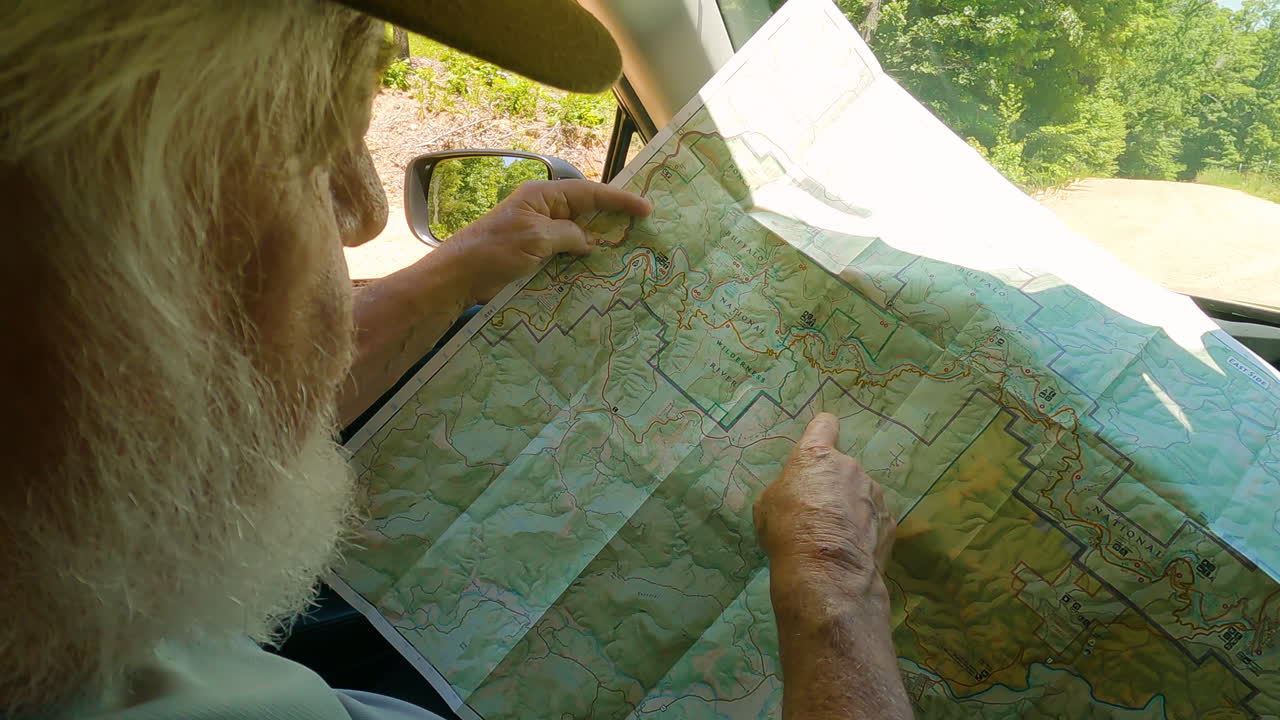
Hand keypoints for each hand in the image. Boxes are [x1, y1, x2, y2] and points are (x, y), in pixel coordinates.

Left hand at [440, 179, 652, 303]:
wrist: (460, 278)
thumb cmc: (493, 251)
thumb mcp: (536, 239)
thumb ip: (569, 236)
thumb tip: (590, 242)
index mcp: (544, 197)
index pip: (590, 192)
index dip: (619, 200)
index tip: (646, 208)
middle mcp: (545, 211)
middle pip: (588, 211)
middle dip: (615, 220)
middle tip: (644, 230)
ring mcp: (540, 234)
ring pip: (579, 235)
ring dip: (601, 244)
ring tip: (630, 252)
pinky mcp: (536, 255)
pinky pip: (568, 254)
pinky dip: (585, 261)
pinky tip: (600, 271)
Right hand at [755, 413, 911, 719]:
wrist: (826, 572)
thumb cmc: (787, 531)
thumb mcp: (767, 505)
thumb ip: (786, 489)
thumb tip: (796, 495)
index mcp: (816, 456)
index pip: (824, 425)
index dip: (821, 432)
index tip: (819, 443)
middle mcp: (850, 466)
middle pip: (842, 467)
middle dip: (832, 484)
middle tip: (817, 513)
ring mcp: (874, 494)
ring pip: (860, 493)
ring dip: (851, 507)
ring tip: (836, 538)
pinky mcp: (889, 521)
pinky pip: (873, 519)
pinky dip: (865, 529)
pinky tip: (852, 551)